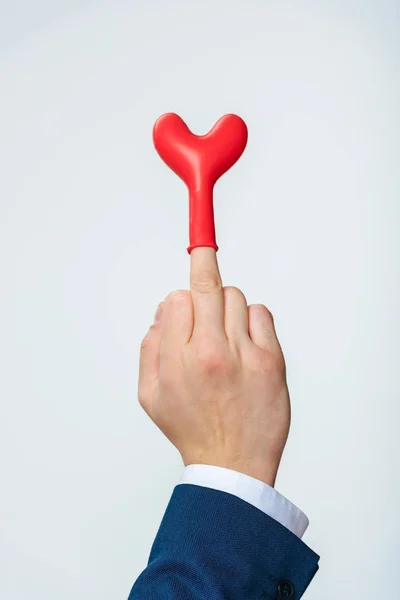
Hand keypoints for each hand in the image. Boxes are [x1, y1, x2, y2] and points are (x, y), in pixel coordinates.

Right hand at [138, 248, 289, 486]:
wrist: (233, 465)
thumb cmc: (191, 428)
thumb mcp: (150, 395)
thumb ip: (150, 347)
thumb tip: (165, 310)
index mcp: (178, 360)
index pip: (178, 299)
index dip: (180, 293)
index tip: (186, 280)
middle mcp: (212, 353)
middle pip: (208, 286)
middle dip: (203, 267)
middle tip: (203, 253)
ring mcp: (245, 355)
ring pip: (235, 297)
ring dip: (225, 305)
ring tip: (223, 331)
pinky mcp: (271, 361)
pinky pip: (261, 314)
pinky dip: (251, 318)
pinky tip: (244, 340)